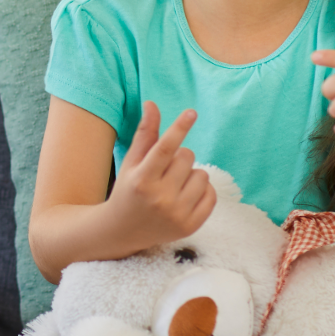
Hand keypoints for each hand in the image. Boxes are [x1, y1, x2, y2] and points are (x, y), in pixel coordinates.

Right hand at [106, 102, 215, 250]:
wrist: (123, 231)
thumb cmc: (127, 190)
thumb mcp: (131, 162)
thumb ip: (145, 134)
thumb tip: (152, 104)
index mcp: (141, 179)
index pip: (164, 149)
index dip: (178, 128)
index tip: (191, 113)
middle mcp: (159, 198)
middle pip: (187, 157)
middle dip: (179, 157)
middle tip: (165, 169)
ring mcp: (177, 214)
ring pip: (202, 175)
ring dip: (191, 174)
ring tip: (175, 184)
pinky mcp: (191, 226)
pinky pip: (212, 195)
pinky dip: (203, 190)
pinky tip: (186, 194)